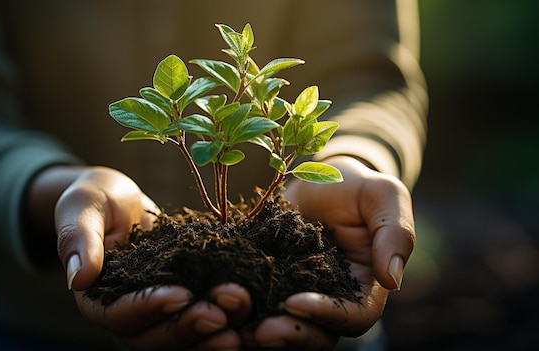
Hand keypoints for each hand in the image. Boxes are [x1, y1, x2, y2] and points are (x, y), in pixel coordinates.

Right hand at [51, 166, 251, 349]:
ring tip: (240, 326)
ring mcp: (154, 315)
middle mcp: (124, 315)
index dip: (150, 308)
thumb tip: (79, 278)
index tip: (181, 295)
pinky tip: (247, 321)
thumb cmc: (95, 200)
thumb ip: (78, 239)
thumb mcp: (82, 208)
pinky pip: (199, 326)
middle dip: (188, 329)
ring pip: (178, 342)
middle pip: (152, 339)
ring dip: (209, 337)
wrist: (119, 202)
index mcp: (95, 298)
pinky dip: (222, 327)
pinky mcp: (181, 306)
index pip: (119, 315)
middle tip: (222, 313)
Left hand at [244, 156, 414, 348]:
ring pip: (282, 330)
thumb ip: (396, 233)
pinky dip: (237, 313)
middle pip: (315, 336)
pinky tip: (215, 305)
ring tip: (231, 324)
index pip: (352, 317)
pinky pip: (254, 307)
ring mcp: (296, 293)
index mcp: (364, 287)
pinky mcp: (268, 282)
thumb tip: (393, 280)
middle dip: (288, 337)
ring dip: (258, 334)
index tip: (294, 303)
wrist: (319, 176)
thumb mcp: (383, 196)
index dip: (325, 317)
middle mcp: (329, 300)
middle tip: (257, 332)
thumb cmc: (357, 186)